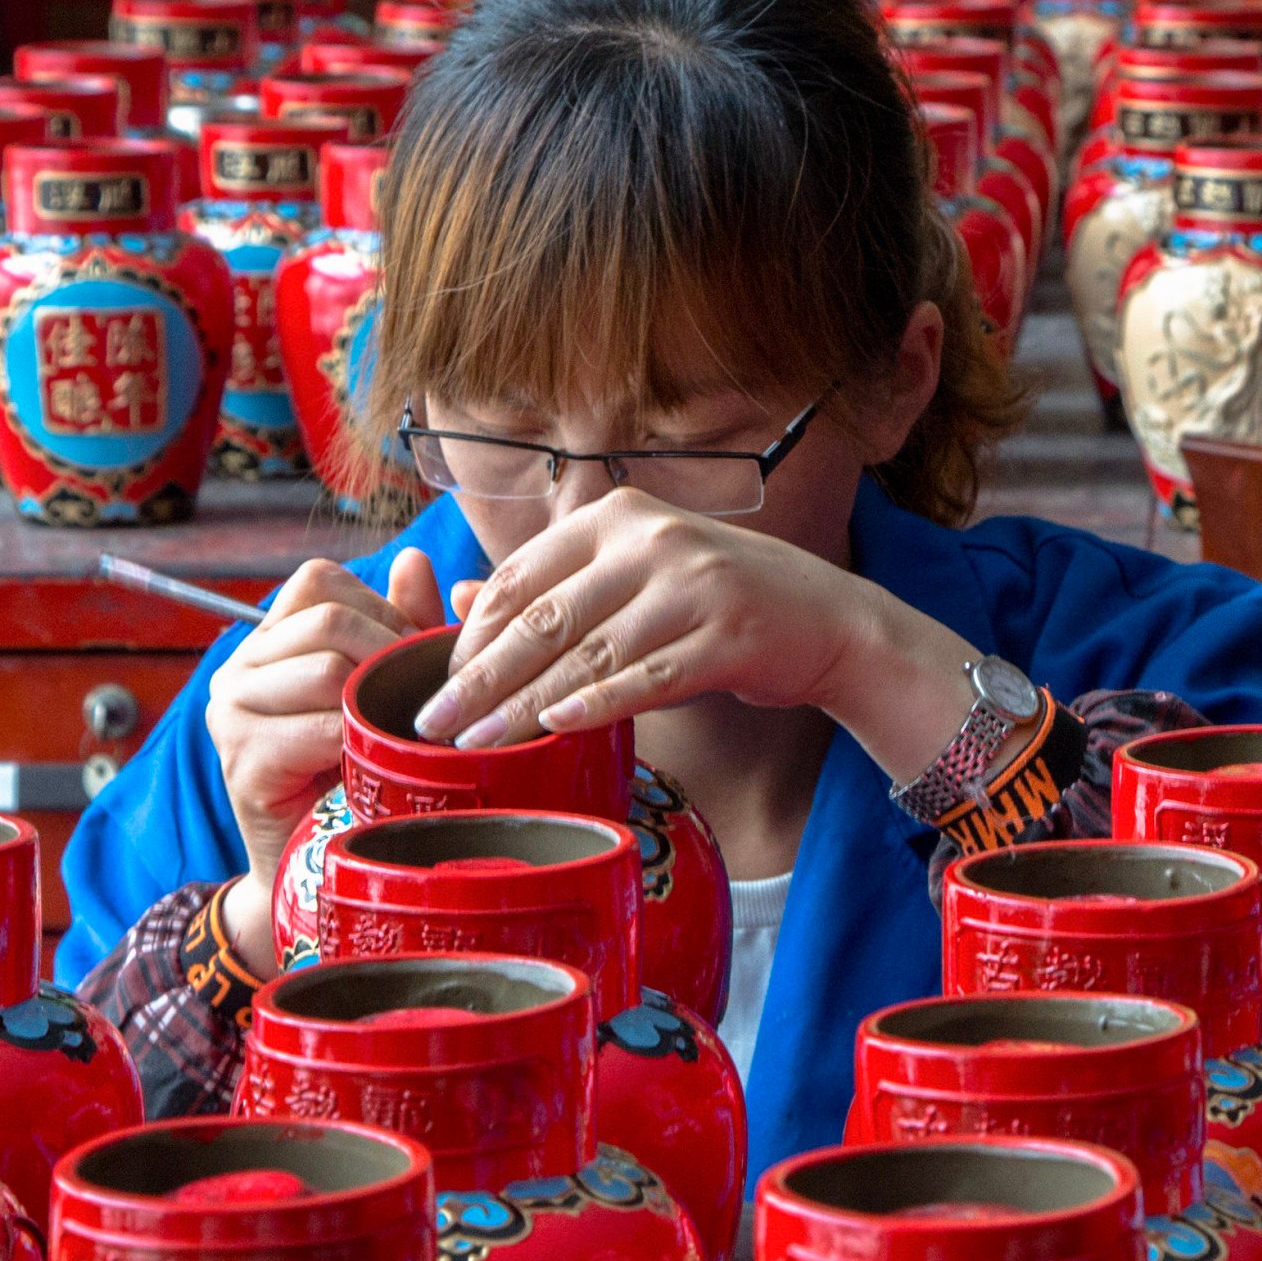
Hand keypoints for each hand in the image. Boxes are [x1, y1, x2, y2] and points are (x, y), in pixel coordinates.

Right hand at [208, 550, 444, 973]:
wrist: (317, 870)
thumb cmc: (359, 774)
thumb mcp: (384, 690)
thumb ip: (400, 626)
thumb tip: (414, 560)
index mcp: (269, 642)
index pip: (320, 581)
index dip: (380, 609)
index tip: (414, 657)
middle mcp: (238, 669)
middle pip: (326, 618)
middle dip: (388, 651)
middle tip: (419, 700)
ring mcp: (230, 714)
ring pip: (323, 667)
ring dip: (378, 700)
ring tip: (400, 733)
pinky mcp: (242, 761)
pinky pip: (320, 728)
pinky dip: (362, 744)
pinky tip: (376, 764)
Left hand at [417, 493, 980, 778]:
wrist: (829, 621)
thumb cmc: (718, 602)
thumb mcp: (635, 577)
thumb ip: (554, 588)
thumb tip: (457, 603)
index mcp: (618, 516)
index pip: (523, 574)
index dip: (475, 632)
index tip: (441, 680)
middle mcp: (652, 541)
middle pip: (545, 618)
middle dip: (481, 675)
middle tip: (432, 721)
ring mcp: (693, 586)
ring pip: (587, 654)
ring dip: (525, 706)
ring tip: (477, 744)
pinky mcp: (726, 636)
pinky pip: (646, 678)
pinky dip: (597, 706)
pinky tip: (556, 731)